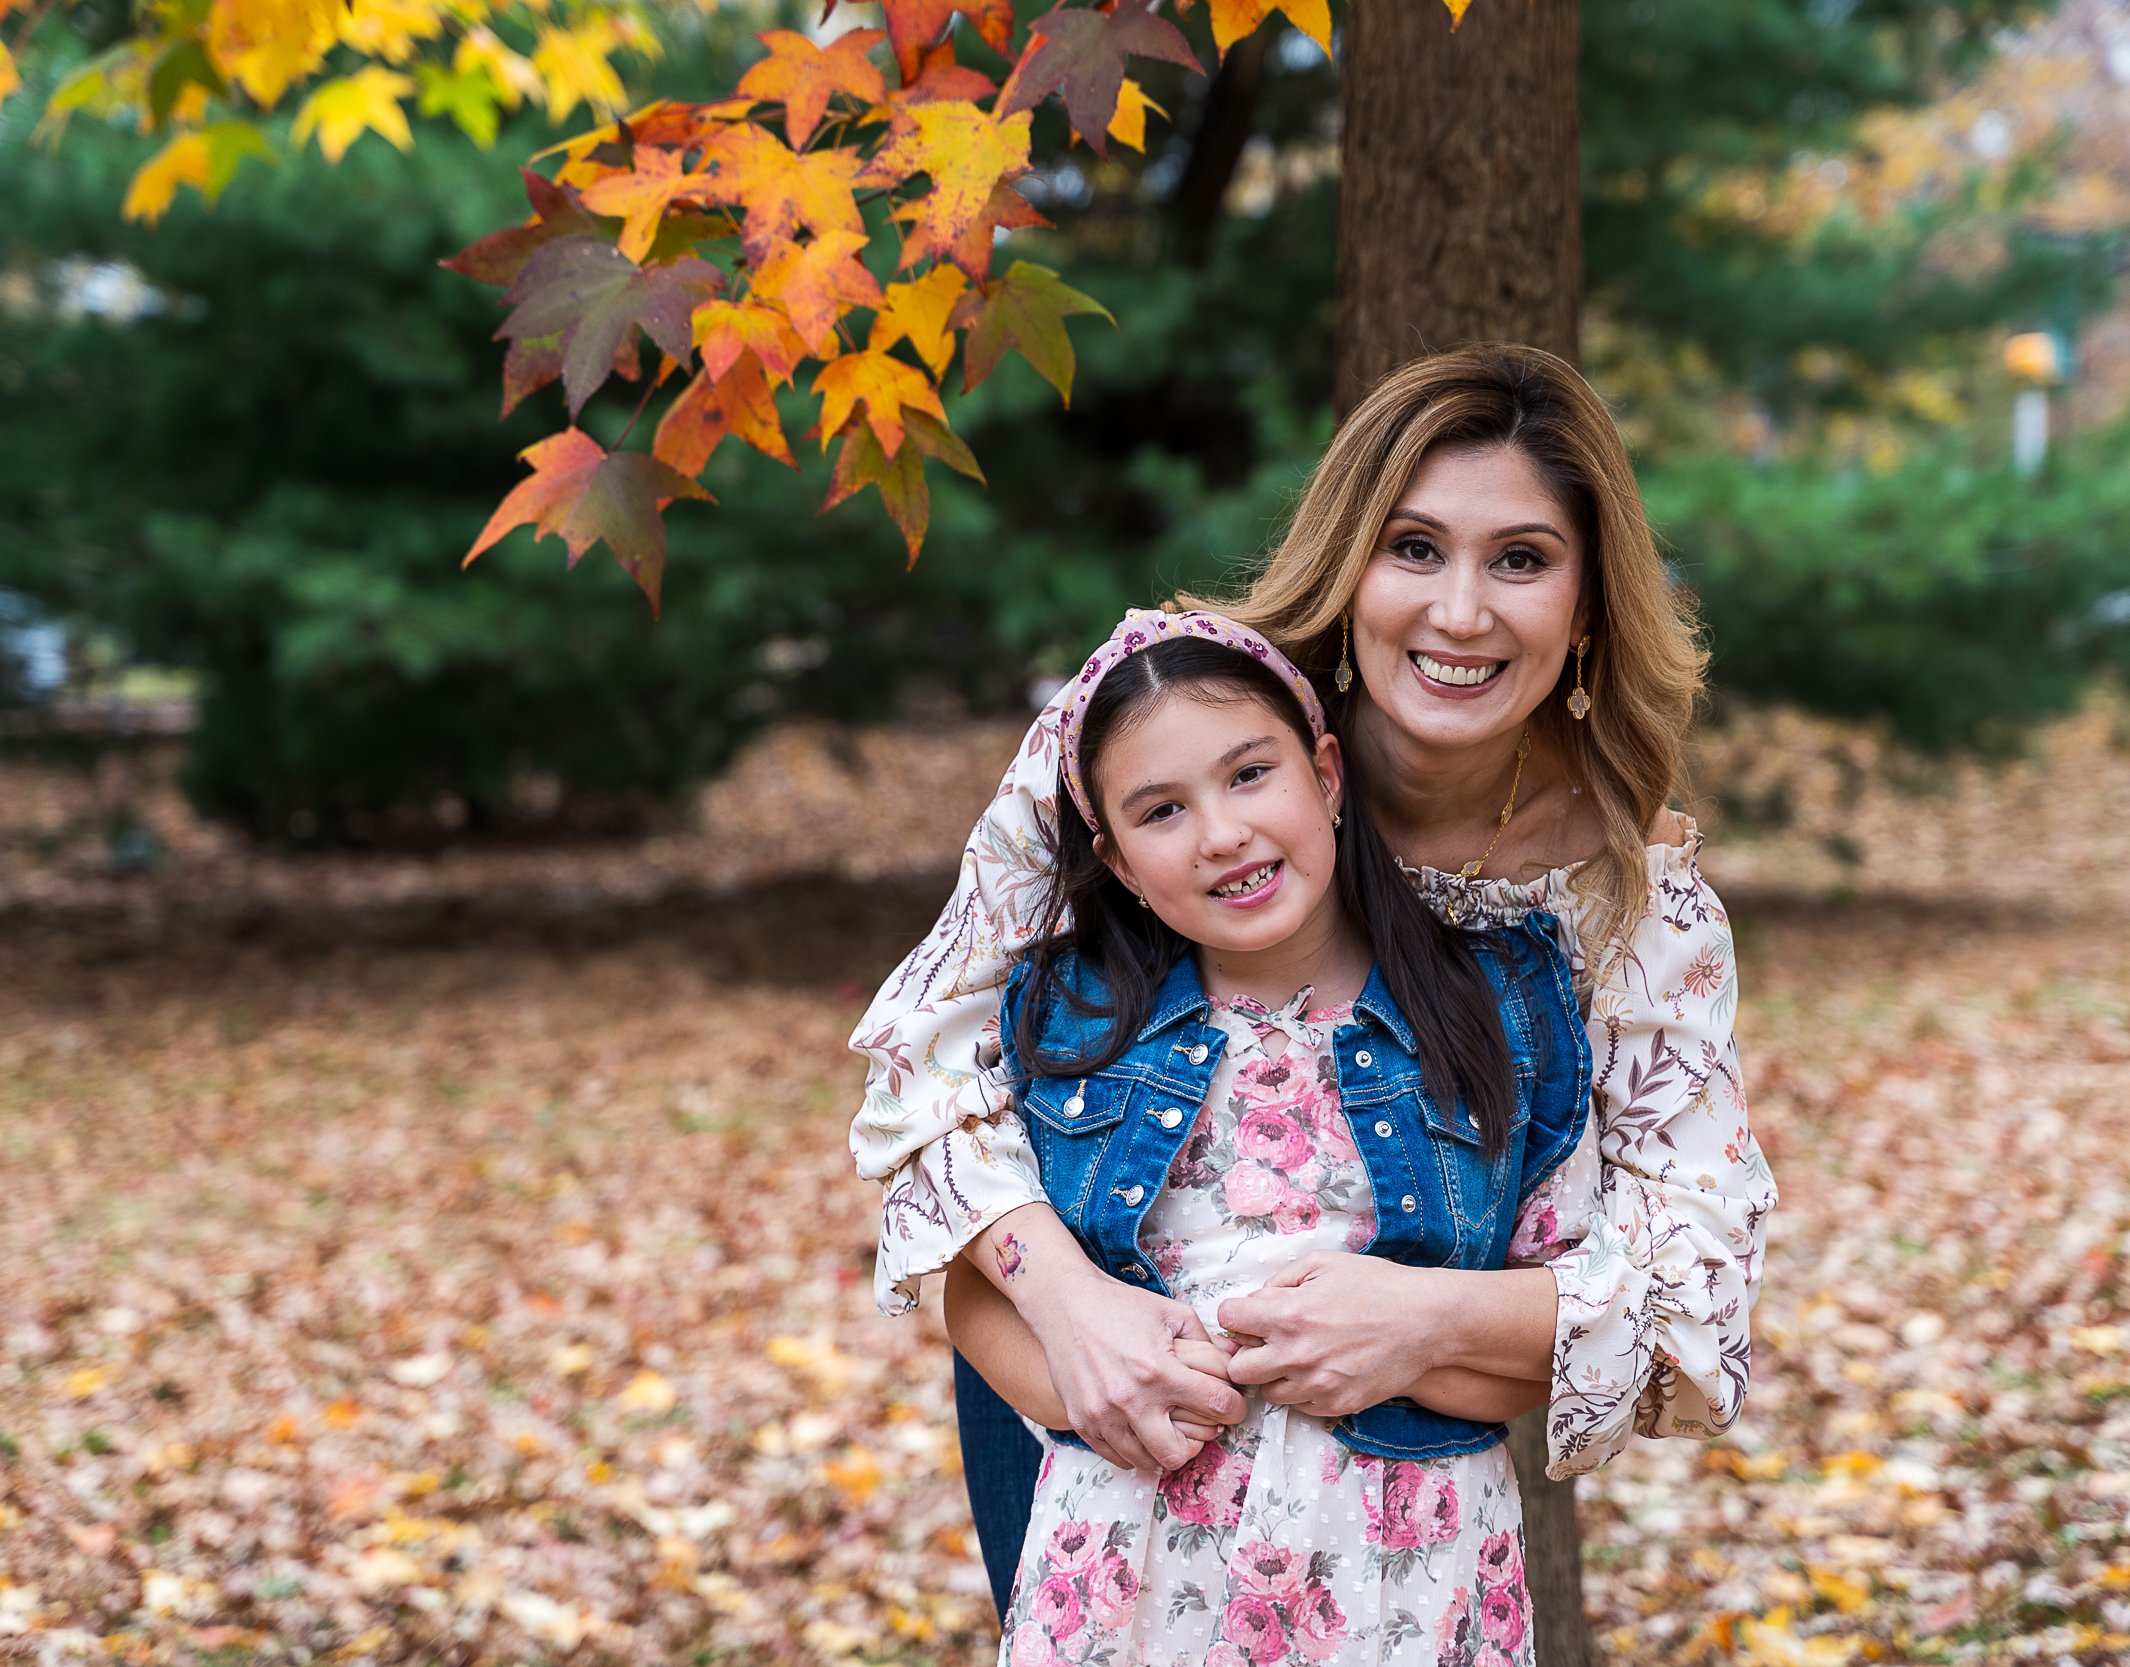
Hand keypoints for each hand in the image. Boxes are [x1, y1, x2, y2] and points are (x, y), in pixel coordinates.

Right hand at [1028, 1274, 1246, 1473]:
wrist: (1065, 1304)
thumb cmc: (1121, 1306)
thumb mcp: (1172, 1313)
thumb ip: (1208, 1342)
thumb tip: (1237, 1361)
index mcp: (1158, 1370)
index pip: (1217, 1406)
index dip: (1235, 1408)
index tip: (1232, 1405)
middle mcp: (1131, 1399)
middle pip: (1180, 1453)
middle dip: (1199, 1442)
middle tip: (1200, 1426)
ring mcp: (1103, 1415)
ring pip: (1147, 1462)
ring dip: (1164, 1450)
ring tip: (1169, 1429)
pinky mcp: (1083, 1422)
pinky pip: (1117, 1458)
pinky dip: (1134, 1450)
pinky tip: (1141, 1430)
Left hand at [1216, 1252, 1451, 1420]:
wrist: (1425, 1321)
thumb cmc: (1376, 1285)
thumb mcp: (1323, 1263)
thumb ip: (1280, 1280)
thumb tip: (1257, 1301)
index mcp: (1288, 1315)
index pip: (1229, 1320)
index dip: (1237, 1314)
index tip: (1250, 1314)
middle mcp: (1296, 1355)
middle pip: (1237, 1369)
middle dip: (1246, 1351)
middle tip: (1266, 1341)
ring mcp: (1316, 1385)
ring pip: (1268, 1392)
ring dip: (1274, 1374)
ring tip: (1297, 1356)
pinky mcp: (1337, 1405)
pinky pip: (1300, 1406)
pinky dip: (1303, 1390)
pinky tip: (1320, 1370)